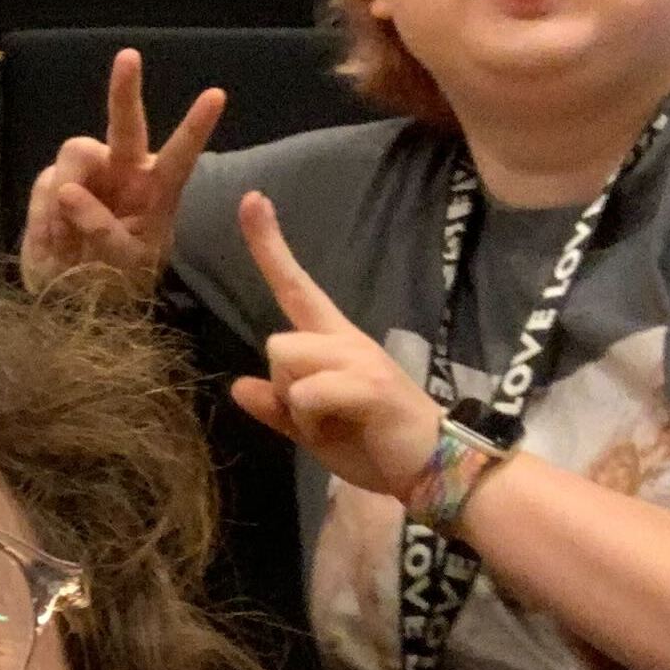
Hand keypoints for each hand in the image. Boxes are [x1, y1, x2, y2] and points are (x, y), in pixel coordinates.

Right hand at [17, 46, 222, 290]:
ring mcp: (87, 175)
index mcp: (156, 191)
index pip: (180, 155)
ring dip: (64, 193)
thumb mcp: (123, 265)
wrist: (68, 300)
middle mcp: (124, 172)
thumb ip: (103, 231)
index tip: (216, 95)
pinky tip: (52, 240)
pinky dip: (43, 215)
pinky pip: (44, 185)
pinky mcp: (51, 184)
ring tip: (64, 238)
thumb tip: (67, 192)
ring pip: (74, 155)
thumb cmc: (115, 282)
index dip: (195, 126)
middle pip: (125, 125)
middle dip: (126, 90)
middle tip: (129, 57)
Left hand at [227, 192, 446, 502]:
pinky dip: (310, 419)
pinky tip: (343, 429)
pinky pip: (307, 391)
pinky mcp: (372, 385)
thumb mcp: (312, 430)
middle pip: (276, 341)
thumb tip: (237, 387)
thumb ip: (277, 408)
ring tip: (335, 423)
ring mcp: (361, 359)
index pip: (294, 286)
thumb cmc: (374, 444)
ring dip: (297, 405)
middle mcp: (347, 341)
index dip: (269, 245)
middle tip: (318, 416)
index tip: (251, 199)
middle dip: (283, 386)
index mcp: (333, 344)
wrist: (432, 470)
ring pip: (287, 360)